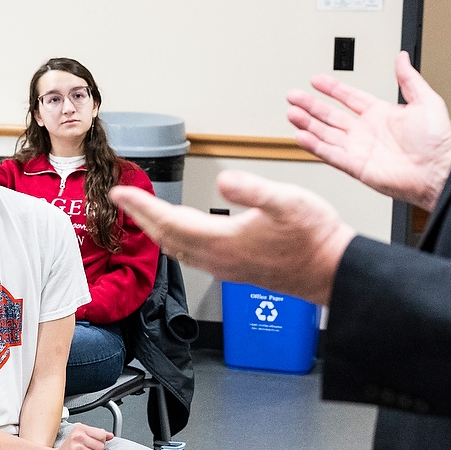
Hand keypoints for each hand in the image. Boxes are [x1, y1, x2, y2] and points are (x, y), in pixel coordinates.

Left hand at [113, 169, 354, 305]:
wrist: (332, 270)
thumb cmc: (313, 237)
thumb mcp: (286, 201)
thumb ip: (253, 189)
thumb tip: (224, 179)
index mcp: (222, 240)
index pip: (169, 221)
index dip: (141, 206)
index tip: (118, 193)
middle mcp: (218, 258)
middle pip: (167, 238)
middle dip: (141, 218)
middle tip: (121, 201)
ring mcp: (226, 266)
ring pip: (178, 249)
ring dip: (157, 231)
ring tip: (144, 216)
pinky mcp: (236, 269)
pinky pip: (193, 255)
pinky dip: (177, 241)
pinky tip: (181, 234)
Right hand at [286, 50, 450, 209]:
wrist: (439, 172)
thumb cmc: (438, 143)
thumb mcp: (426, 101)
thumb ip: (409, 79)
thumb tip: (402, 57)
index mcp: (381, 114)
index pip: (349, 97)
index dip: (332, 88)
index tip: (317, 80)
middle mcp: (367, 132)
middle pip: (330, 115)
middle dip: (310, 106)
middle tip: (293, 96)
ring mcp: (360, 149)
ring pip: (325, 134)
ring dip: (308, 124)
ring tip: (292, 114)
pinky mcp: (356, 167)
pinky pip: (329, 154)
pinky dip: (314, 146)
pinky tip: (301, 136)